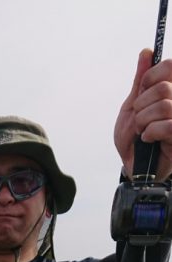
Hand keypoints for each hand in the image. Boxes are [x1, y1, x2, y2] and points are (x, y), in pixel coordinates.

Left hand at [114, 49, 171, 179]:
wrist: (134, 168)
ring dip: (144, 121)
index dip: (149, 77)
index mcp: (170, 91)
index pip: (169, 65)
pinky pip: (168, 126)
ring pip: (164, 105)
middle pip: (163, 87)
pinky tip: (148, 139)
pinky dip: (151, 132)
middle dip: (142, 104)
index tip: (140, 92)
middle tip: (139, 118)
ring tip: (142, 131)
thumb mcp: (132, 107)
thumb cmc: (134, 139)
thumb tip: (146, 53)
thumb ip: (141, 81)